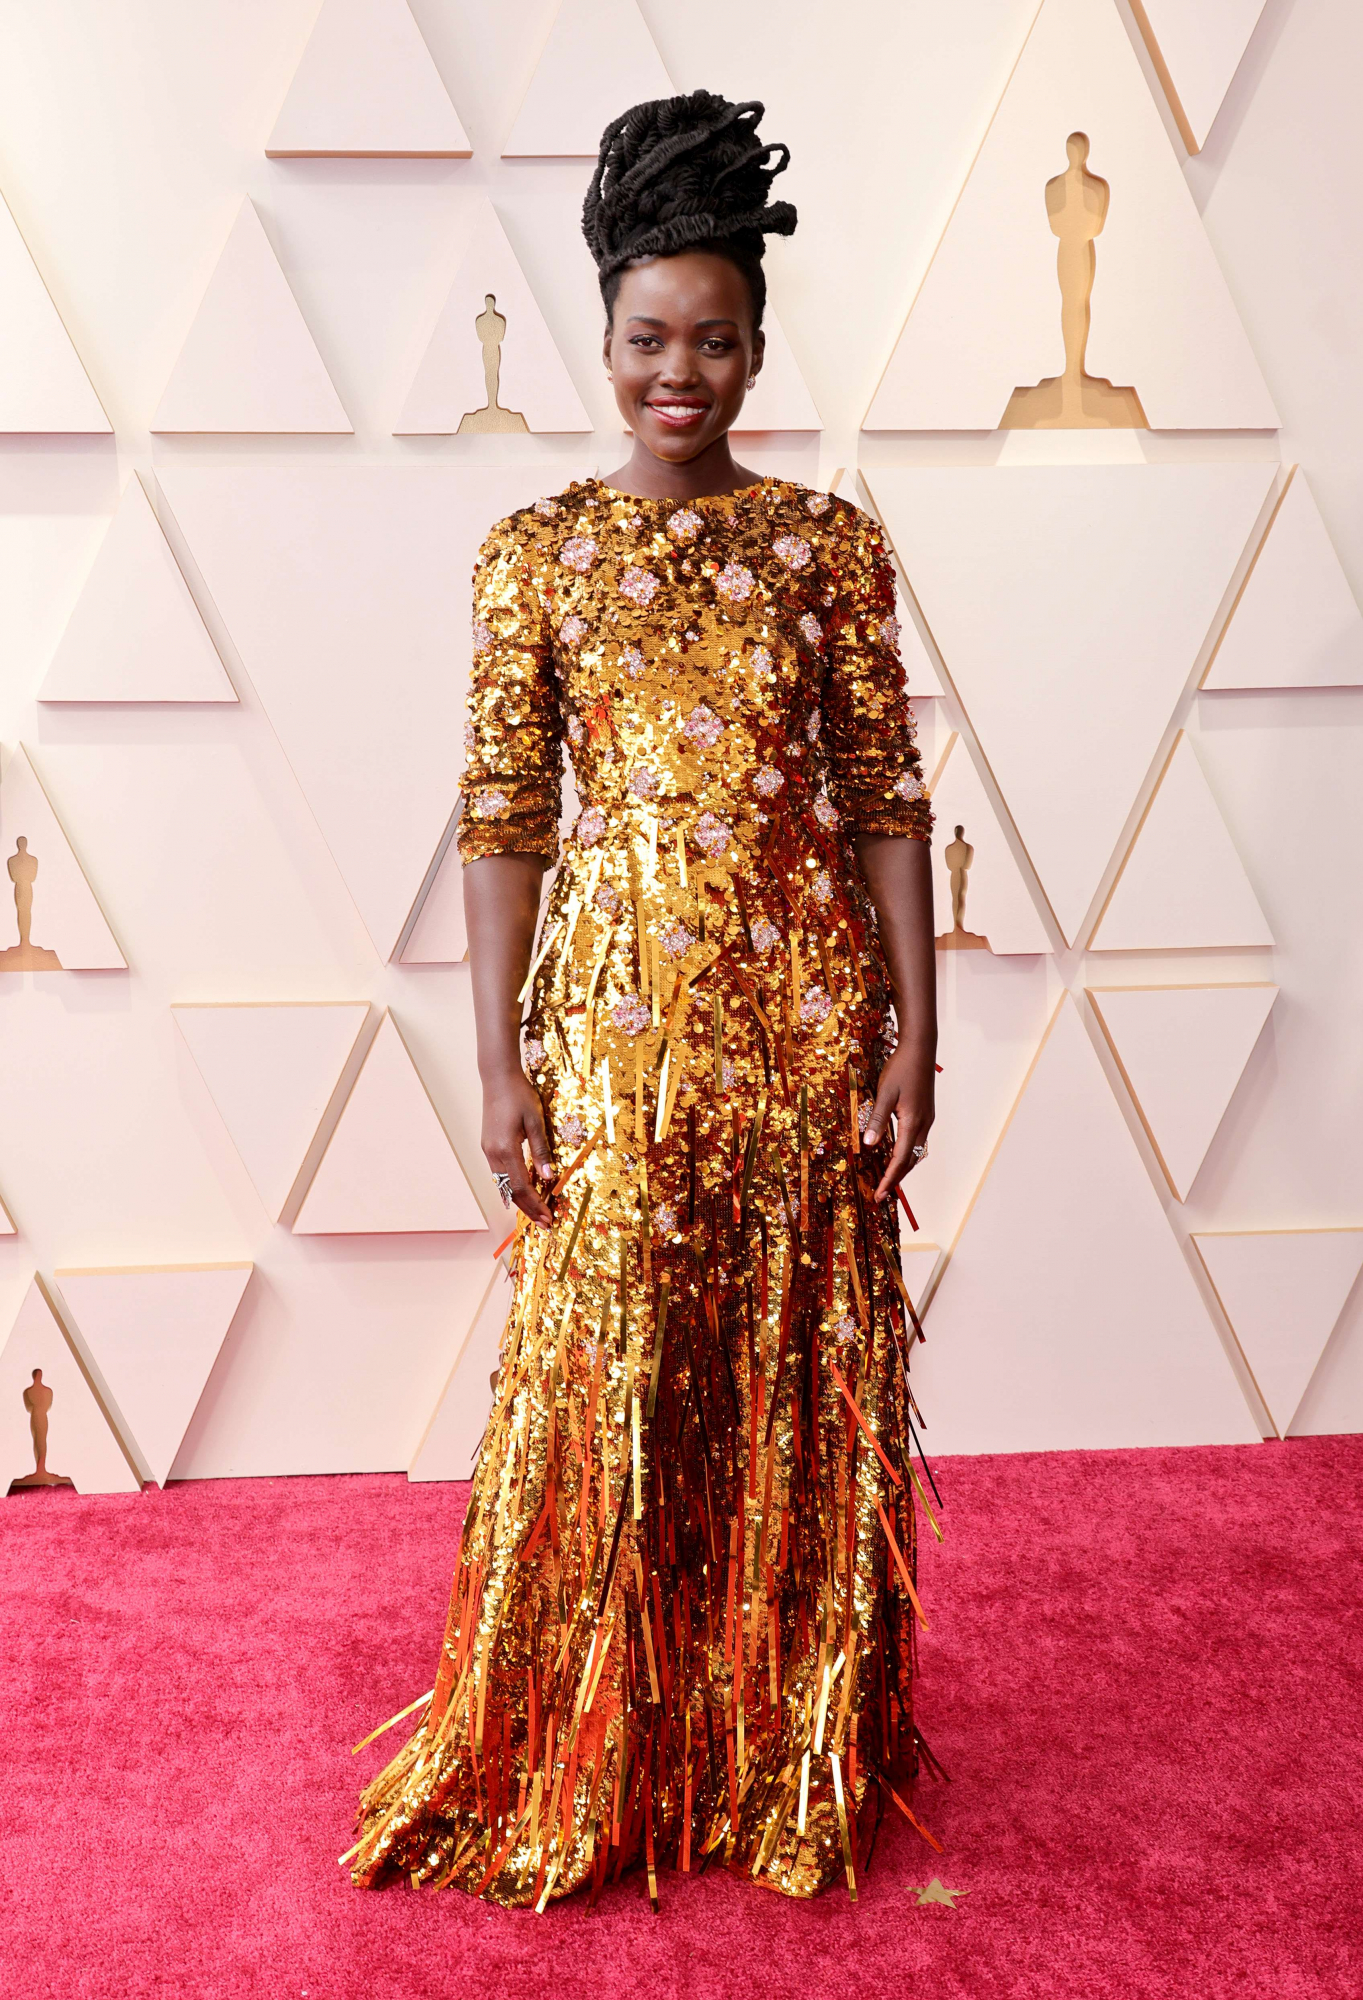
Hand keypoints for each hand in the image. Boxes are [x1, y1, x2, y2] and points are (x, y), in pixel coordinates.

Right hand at [482, 1068, 554, 1226]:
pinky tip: (522, 1191)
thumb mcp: (536, 1122)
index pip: (521, 1186)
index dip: (535, 1204)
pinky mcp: (488, 1146)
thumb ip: (541, 1151)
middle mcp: (493, 1153)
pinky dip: (511, 1186)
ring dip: (520, 1200)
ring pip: (503, 1184)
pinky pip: (500, 1173)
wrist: (498, 1077)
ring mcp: (488, 1150)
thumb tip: (549, 1178)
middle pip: (510, 1191)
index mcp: (506, 1149)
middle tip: (544, 1223)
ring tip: (536, 1212)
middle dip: (528, 1208)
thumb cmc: (520, 1095)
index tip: (548, 1217)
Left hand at [862, 1040, 934, 1202]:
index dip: (889, 1178)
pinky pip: (917, 1141)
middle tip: (881, 1194)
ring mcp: (927, 1119)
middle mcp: (924, 1124)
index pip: (900, 1159)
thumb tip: (869, 1145)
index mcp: (913, 1122)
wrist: (920, 1049)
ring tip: (889, 1179)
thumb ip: (877, 1119)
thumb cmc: (901, 1068)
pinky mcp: (925, 1113)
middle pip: (911, 1160)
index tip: (880, 1194)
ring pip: (916, 1152)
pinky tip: (897, 1154)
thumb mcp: (885, 1093)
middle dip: (896, 1178)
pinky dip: (907, 1154)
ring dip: (903, 1167)